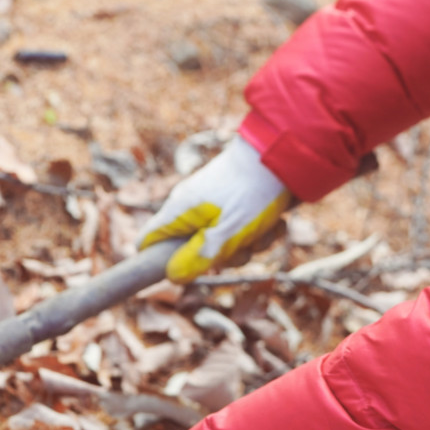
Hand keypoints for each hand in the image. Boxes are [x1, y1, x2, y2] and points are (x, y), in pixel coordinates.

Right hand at [138, 135, 291, 281]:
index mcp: (178, 212)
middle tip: (241, 245)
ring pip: (225, 243)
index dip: (157, 262)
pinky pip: (242, 230)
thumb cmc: (250, 193)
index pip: (146, 243)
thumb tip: (173, 276)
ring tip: (264, 227)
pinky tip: (276, 220)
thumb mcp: (225, 233)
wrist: (283, 153)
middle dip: (223, 256)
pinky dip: (260, 230)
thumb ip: (198, 257)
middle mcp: (191, 208)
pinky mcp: (237, 203)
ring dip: (249, 243)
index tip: (184, 272)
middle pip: (193, 252)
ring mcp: (214, 205)